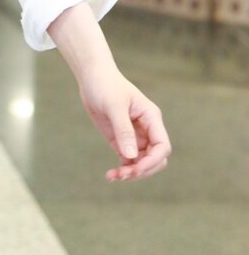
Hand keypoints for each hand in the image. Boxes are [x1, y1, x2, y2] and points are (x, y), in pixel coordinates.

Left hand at [78, 65, 170, 182]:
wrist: (92, 78)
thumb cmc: (106, 86)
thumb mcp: (114, 106)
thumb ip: (124, 130)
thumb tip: (132, 156)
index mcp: (151, 118)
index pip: (162, 146)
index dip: (153, 161)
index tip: (136, 168)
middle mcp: (147, 129)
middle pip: (155, 159)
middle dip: (142, 170)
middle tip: (123, 175)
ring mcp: (135, 136)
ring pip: (141, 163)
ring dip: (131, 173)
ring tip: (113, 176)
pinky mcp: (121, 140)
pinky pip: (128, 161)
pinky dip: (122, 169)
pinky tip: (110, 175)